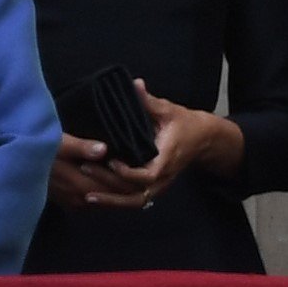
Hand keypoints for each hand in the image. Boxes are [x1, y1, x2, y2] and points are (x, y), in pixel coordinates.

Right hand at [45, 136, 139, 208]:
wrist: (15, 167)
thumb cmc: (36, 150)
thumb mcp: (57, 142)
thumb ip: (80, 147)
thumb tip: (103, 149)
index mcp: (81, 185)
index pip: (117, 187)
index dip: (131, 177)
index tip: (140, 162)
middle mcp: (81, 200)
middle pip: (115, 196)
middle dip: (128, 184)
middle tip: (140, 168)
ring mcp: (75, 203)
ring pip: (106, 200)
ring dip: (117, 189)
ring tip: (128, 173)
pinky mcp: (69, 203)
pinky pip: (95, 201)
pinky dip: (106, 191)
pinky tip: (110, 180)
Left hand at [55, 82, 246, 210]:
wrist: (202, 139)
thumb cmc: (184, 123)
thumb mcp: (169, 110)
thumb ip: (149, 101)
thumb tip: (135, 84)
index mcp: (167, 159)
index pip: (148, 175)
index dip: (128, 173)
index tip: (111, 161)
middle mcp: (163, 177)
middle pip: (136, 193)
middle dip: (110, 186)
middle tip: (85, 170)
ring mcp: (159, 185)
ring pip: (135, 202)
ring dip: (111, 201)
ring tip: (87, 195)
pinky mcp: (154, 187)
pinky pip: (135, 200)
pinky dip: (117, 201)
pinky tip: (98, 197)